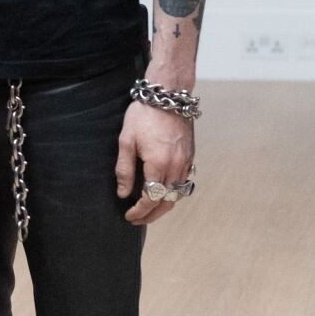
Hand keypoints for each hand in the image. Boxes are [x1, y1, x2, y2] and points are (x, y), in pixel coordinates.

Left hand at [115, 100, 194, 225]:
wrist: (168, 95)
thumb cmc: (144, 115)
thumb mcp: (126, 141)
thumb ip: (124, 170)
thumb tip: (123, 193)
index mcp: (158, 165)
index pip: (150, 199)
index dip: (139, 211)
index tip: (129, 216)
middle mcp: (176, 167)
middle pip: (167, 202)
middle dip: (151, 215)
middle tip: (137, 220)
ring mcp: (186, 162)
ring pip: (178, 195)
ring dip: (164, 206)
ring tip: (149, 211)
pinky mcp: (191, 157)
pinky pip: (184, 184)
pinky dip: (174, 194)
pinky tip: (164, 193)